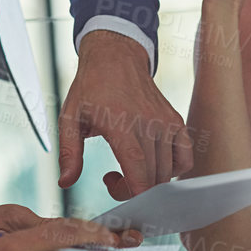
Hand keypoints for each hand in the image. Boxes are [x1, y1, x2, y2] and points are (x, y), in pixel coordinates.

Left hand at [57, 29, 191, 200]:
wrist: (115, 57)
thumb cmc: (90, 88)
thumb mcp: (69, 118)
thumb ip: (68, 153)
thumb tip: (65, 182)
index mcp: (121, 122)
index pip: (137, 166)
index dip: (132, 191)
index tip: (115, 192)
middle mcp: (148, 122)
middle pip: (153, 176)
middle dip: (132, 190)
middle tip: (113, 179)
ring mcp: (166, 122)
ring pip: (168, 171)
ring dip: (149, 182)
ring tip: (128, 169)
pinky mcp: (176, 121)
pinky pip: (185, 158)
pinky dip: (172, 171)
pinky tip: (152, 164)